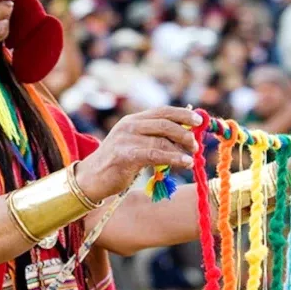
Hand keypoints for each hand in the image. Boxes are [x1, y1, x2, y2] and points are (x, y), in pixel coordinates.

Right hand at [75, 107, 202, 202]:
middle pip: (164, 122)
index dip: (182, 114)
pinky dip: (173, 158)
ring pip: (161, 139)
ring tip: (191, 158)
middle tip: (195, 145)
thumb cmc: (117, 164)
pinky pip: (155, 154)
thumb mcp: (134, 145)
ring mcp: (125, 139)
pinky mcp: (124, 155)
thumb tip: (186, 136)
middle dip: (184, 132)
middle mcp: (129, 125)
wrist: (91, 178)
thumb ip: (154, 138)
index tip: (199, 121)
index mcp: (132, 120)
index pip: (162, 111)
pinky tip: (185, 163)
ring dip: (180, 149)